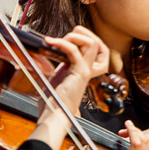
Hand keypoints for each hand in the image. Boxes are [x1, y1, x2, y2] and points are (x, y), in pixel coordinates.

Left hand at [29, 26, 110, 149]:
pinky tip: (50, 42)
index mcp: (85, 70)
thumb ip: (61, 65)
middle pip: (98, 43)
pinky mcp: (79, 73)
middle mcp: (89, 70)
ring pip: (92, 43)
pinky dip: (62, 43)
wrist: (54, 116)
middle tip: (64, 37)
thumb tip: (52, 51)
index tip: (69, 38)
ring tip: (58, 40)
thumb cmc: (54, 102)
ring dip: (74, 36)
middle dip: (81, 33)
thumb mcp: (58, 78)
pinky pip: (74, 51)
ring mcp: (86, 71)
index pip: (98, 49)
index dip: (86, 38)